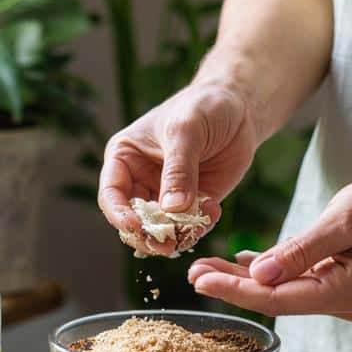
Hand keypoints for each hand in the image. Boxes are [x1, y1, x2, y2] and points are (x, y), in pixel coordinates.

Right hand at [98, 83, 255, 254]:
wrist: (240, 107)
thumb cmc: (203, 106)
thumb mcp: (186, 130)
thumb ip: (178, 169)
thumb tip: (172, 209)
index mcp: (124, 158)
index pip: (112, 194)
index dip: (120, 214)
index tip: (136, 227)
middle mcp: (140, 180)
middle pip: (133, 219)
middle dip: (148, 234)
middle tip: (166, 245)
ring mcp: (166, 195)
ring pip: (161, 229)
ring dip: (176, 236)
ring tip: (193, 229)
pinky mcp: (192, 204)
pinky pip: (189, 227)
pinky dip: (199, 228)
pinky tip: (214, 211)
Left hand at [188, 170, 351, 320]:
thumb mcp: (341, 221)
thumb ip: (300, 250)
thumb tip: (259, 274)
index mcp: (343, 294)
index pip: (276, 299)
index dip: (235, 290)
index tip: (200, 281)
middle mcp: (339, 301)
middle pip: (274, 298)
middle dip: (231, 285)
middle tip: (190, 274)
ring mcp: (337, 293)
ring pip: (280, 288)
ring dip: (243, 276)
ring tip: (203, 265)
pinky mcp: (333, 279)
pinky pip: (292, 277)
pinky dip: (267, 268)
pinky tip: (239, 260)